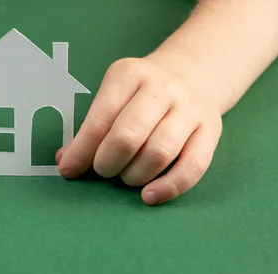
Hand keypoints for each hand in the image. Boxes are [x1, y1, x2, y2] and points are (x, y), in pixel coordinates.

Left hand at [57, 57, 222, 204]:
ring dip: (134, 176)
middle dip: (107, 164)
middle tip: (103, 170)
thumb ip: (91, 129)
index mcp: (128, 75)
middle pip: (127, 137)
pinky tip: (149, 196)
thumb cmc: (140, 95)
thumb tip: (66, 162)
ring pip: (159, 153)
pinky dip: (169, 187)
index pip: (99, 122)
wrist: (193, 72)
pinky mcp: (211, 130)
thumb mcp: (113, 97)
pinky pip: (193, 167)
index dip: (81, 153)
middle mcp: (161, 88)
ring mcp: (189, 108)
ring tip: (126, 176)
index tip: (69, 171)